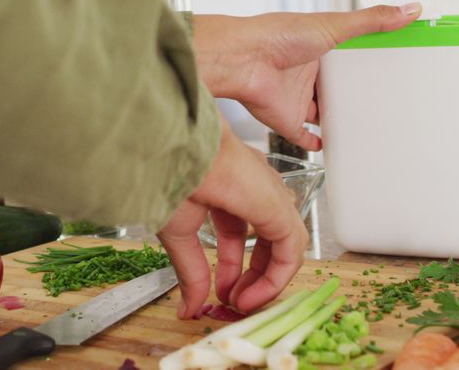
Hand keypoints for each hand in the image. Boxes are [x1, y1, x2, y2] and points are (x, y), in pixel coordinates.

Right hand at [156, 120, 308, 317]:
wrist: (171, 149)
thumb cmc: (168, 172)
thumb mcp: (177, 230)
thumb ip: (190, 270)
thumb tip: (188, 308)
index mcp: (228, 184)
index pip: (238, 232)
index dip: (230, 266)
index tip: (218, 292)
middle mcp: (254, 187)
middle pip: (265, 239)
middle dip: (251, 276)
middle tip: (234, 301)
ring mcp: (269, 194)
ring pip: (283, 244)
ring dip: (266, 280)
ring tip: (244, 303)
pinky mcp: (278, 206)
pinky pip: (290, 248)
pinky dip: (275, 277)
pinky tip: (254, 295)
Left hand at [193, 4, 421, 149]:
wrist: (243, 60)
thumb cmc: (277, 36)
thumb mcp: (334, 25)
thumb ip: (372, 21)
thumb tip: (408, 9)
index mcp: (317, 48)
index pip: (346, 56)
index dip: (365, 61)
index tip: (389, 65)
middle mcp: (305, 74)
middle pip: (334, 87)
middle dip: (351, 93)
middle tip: (380, 101)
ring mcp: (295, 98)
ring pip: (320, 112)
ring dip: (336, 118)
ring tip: (362, 125)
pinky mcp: (286, 121)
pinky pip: (304, 136)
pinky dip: (316, 143)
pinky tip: (329, 145)